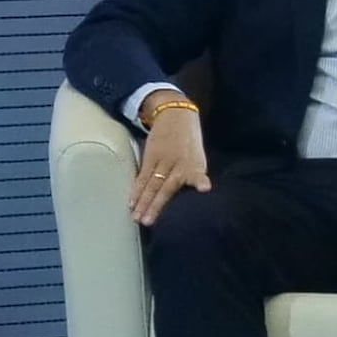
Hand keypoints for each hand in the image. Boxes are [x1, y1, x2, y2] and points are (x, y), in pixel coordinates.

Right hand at [128, 96, 209, 228]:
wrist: (176, 114)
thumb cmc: (189, 142)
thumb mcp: (199, 158)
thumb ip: (195, 177)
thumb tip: (193, 196)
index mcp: (195, 165)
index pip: (196, 177)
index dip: (199, 181)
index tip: (204, 188)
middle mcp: (179, 163)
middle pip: (166, 187)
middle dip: (156, 206)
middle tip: (148, 222)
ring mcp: (163, 160)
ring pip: (151, 184)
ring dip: (143, 202)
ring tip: (136, 217)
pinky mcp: (150, 156)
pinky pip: (142, 176)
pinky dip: (136, 190)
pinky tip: (131, 201)